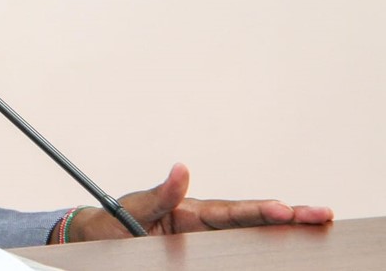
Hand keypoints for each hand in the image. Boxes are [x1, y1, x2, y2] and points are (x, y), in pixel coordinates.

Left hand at [66, 163, 333, 241]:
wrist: (101, 241)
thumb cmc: (114, 223)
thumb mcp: (134, 208)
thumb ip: (159, 193)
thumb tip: (181, 168)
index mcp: (190, 211)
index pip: (230, 212)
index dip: (257, 212)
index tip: (283, 210)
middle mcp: (203, 225)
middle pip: (251, 223)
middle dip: (287, 217)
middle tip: (321, 215)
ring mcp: (206, 241)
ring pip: (251, 238)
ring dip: (282, 234)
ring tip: (316, 226)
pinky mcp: (203, 255)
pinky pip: (236, 253)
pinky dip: (263, 250)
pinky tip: (286, 250)